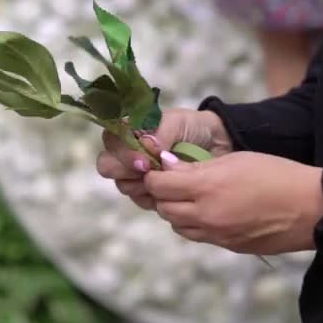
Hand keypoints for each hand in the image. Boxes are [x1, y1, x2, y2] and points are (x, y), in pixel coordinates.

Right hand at [96, 108, 231, 209]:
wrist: (215, 145)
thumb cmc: (191, 128)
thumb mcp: (177, 122)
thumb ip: (160, 132)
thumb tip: (146, 145)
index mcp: (128, 132)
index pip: (110, 141)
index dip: (121, 153)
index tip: (143, 161)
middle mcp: (126, 154)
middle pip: (107, 166)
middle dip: (124, 171)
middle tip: (147, 172)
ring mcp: (135, 175)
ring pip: (123, 185)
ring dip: (141, 184)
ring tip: (163, 180)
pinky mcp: (148, 193)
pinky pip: (140, 200)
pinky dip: (153, 197)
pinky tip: (168, 191)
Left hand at [144, 151, 322, 254]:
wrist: (312, 208)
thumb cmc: (276, 174)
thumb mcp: (235, 160)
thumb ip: (197, 166)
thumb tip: (167, 166)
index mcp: (207, 188)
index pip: (159, 186)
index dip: (153, 176)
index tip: (158, 169)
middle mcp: (206, 215)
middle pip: (164, 209)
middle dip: (162, 195)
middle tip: (173, 182)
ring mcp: (216, 235)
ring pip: (177, 226)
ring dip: (176, 211)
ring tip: (191, 197)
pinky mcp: (227, 247)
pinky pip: (198, 236)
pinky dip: (194, 224)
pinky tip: (208, 211)